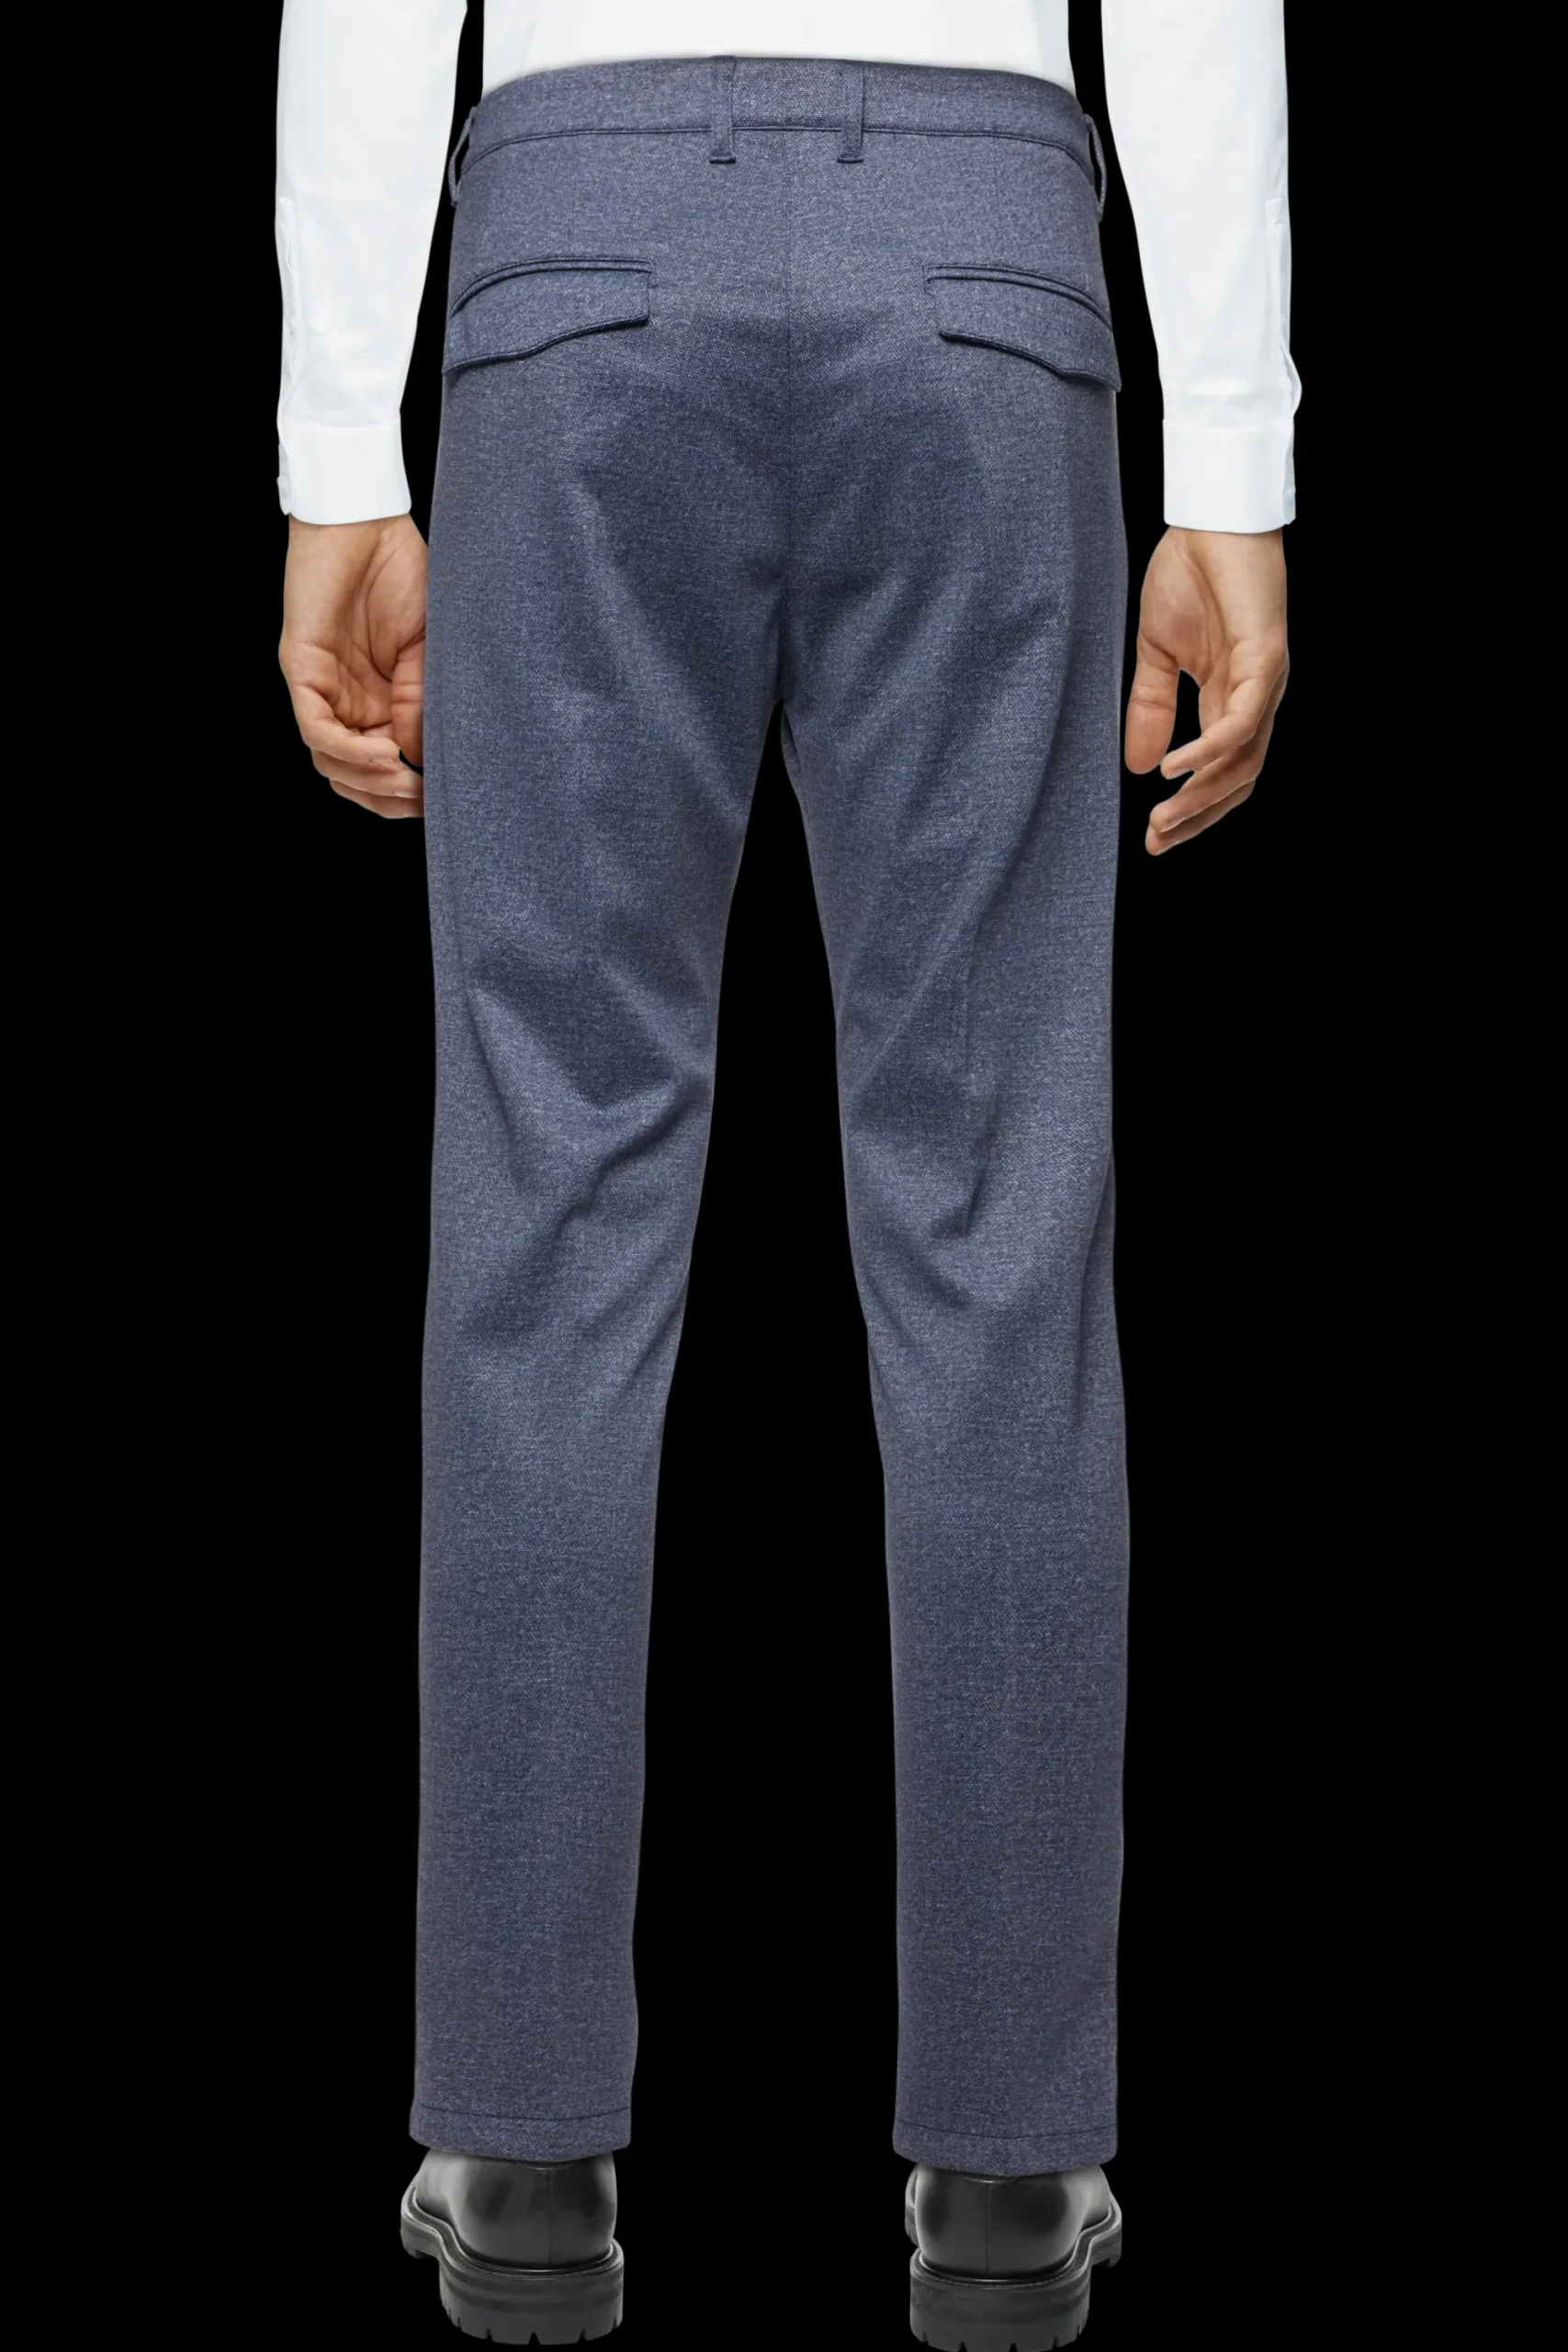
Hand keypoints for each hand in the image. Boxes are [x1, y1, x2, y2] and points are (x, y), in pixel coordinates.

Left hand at [280, 515, 427, 817]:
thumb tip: (424, 761)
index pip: (389, 768)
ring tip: (407, 780)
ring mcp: (324, 690)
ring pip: (333, 765)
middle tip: (426, 800)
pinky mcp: (302, 670)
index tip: (446, 799)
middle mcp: (349, 703)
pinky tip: (385, 754)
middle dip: (392, 798)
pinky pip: (316, 729)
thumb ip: (421, 703)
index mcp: (381, 702)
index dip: (413, 793)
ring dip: (371, 783)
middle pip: (357, 779)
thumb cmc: (401, 573)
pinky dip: (348, 752)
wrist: (367, 519)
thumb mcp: (428, 649)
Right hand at [1124, 527, 1288, 854]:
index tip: (1154, 838)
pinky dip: (1210, 750)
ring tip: (1163, 817)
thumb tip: (1140, 767)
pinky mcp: (1265, 658)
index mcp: (1229, 698)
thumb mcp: (1156, 652)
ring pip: (1243, 760)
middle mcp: (1253, 698)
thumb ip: (1151, 707)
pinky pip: (1240, 721)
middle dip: (1197, 816)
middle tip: (1158, 840)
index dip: (1191, 808)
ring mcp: (1264, 681)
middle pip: (1237, 778)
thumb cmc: (1189, 573)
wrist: (1209, 515)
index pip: (1220, 771)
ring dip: (1202, 795)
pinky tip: (1176, 769)